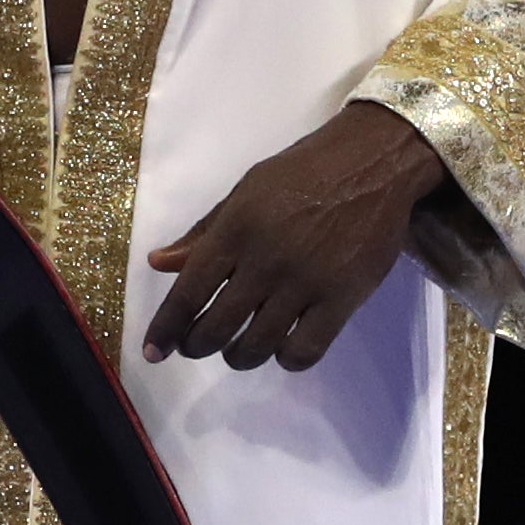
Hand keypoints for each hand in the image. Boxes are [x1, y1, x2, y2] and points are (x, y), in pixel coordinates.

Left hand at [141, 100, 447, 370]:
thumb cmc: (302, 173)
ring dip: (239, 357)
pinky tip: (281, 351)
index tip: (153, 351)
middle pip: (217, 326)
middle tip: (196, 347)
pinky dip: (287, 360)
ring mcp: (305, 283)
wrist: (371, 163)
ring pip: (258, 344)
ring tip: (236, 351)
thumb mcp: (244, 192)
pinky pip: (306, 350)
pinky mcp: (343, 299)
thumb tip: (159, 263)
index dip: (166, 328)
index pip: (188, 292)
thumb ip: (203, 232)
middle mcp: (265, 261)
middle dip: (198, 346)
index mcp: (235, 230)